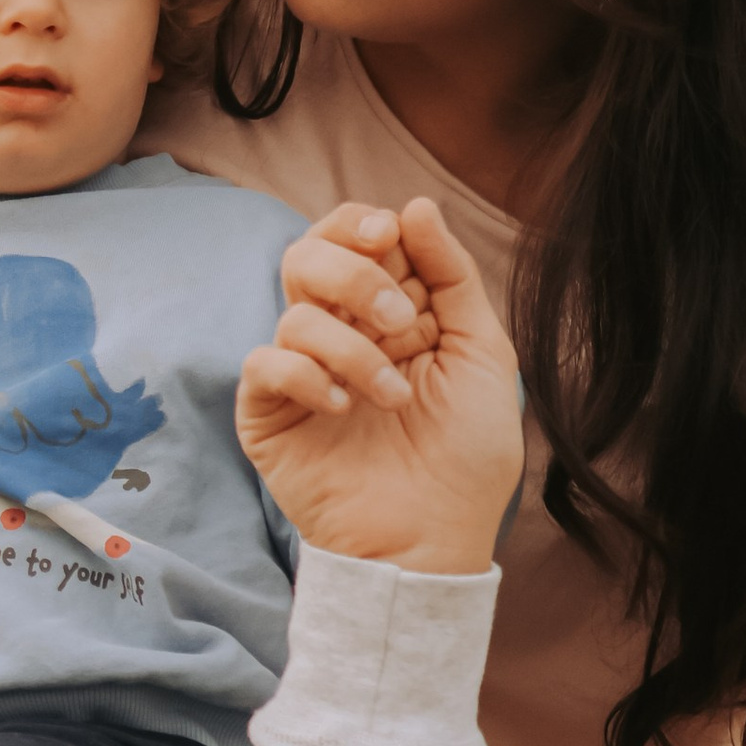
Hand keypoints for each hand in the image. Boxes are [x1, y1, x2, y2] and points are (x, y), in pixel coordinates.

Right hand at [238, 198, 521, 577]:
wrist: (433, 541)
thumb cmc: (466, 457)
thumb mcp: (482, 354)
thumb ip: (451, 277)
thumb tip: (413, 205)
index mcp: (388, 312)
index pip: (353, 238)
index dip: (364, 226)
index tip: (391, 237)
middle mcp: (340, 334)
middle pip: (308, 256)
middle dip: (354, 274)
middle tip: (399, 321)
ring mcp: (302, 374)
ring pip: (293, 312)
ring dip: (351, 347)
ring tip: (393, 398)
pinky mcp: (270, 414)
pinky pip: (263, 363)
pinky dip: (305, 375)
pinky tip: (343, 410)